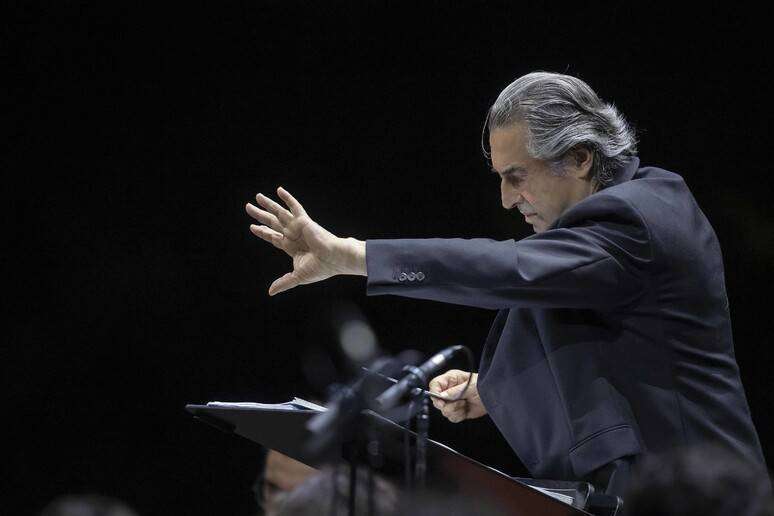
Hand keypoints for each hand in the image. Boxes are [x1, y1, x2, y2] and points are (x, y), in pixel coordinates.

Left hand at [246, 187, 365, 295]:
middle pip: (273, 223)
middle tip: (248, 208)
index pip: (274, 237)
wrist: (334, 259)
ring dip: (268, 205)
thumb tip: (270, 292)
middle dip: (260, 216)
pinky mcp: (304, 221)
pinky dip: (287, 198)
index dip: (263, 232)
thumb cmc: (321, 268)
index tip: (253, 227)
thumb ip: (283, 282)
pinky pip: (294, 207)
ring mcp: (298, 227)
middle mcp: (293, 235)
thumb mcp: (297, 277)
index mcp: (292, 247)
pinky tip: (279, 190)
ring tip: (257, 197)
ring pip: (279, 214)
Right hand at [428, 369, 486, 422]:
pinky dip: (459, 416)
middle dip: (447, 405)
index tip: (441, 401)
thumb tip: (442, 396)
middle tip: (459, 402)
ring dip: (455, 410)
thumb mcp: (469, 387)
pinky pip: (452, 417)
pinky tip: (466, 409)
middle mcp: (449, 390)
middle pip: (437, 400)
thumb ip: (454, 392)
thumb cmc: (483, 386)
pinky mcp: (457, 410)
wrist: (494, 397)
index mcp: (450, 379)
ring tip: (465, 403)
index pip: (435, 385)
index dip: (435, 393)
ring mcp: (452, 401)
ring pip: (444, 411)